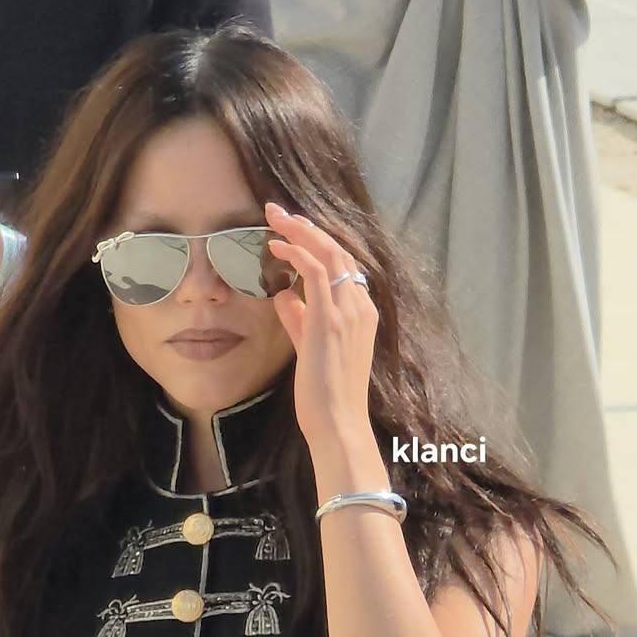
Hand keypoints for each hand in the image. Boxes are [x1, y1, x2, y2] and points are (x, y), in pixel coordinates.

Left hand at [265, 202, 379, 467]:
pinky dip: (296, 252)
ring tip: (275, 219)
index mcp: (362, 312)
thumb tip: (282, 295)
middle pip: (337, 250)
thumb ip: (298, 320)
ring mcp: (348, 310)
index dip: (318, 243)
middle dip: (307, 226)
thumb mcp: (309, 349)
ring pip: (328, 253)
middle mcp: (360, 305)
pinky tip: (277, 247)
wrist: (338, 424)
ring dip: (300, 231)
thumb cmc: (325, 396)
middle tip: (279, 212)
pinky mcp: (330, 319)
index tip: (293, 231)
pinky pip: (315, 271)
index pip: (343, 265)